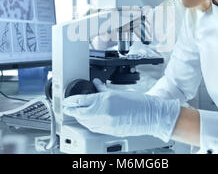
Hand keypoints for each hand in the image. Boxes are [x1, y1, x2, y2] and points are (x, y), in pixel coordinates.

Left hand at [63, 79, 180, 141]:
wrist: (151, 116)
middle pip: (80, 113)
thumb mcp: (119, 92)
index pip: (81, 101)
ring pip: (85, 122)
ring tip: (76, 113)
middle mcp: (103, 112)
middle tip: (66, 108)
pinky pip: (94, 128)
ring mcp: (106, 123)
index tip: (66, 101)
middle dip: (72, 110)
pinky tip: (87, 120)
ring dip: (79, 117)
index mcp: (104, 100)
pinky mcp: (110, 131)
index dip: (71, 101)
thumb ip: (103, 90)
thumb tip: (96, 84)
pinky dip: (88, 124)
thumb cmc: (139, 103)